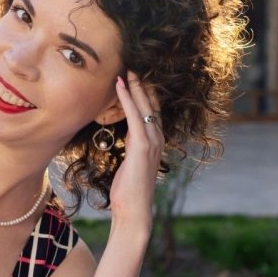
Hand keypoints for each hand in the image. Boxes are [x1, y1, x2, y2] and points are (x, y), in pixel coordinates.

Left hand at [108, 71, 164, 230]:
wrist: (134, 209)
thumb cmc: (128, 190)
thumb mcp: (130, 163)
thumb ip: (132, 148)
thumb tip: (129, 137)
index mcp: (155, 143)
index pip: (152, 112)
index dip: (145, 95)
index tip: (136, 80)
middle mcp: (157, 139)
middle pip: (151, 105)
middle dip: (142, 86)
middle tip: (134, 67)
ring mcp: (152, 142)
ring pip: (144, 107)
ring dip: (135, 87)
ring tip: (128, 70)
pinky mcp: (142, 146)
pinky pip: (134, 116)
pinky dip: (127, 99)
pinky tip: (120, 86)